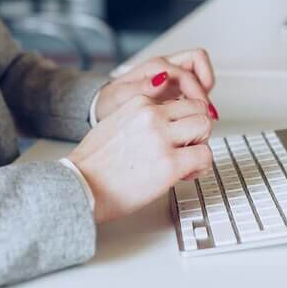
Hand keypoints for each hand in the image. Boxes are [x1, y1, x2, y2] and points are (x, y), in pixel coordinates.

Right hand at [66, 96, 213, 222]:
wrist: (81, 186)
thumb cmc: (93, 164)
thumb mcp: (115, 123)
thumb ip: (141, 118)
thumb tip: (164, 127)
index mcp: (139, 102)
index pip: (179, 101)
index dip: (182, 120)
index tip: (176, 137)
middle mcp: (152, 115)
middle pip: (197, 108)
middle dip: (196, 129)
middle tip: (187, 148)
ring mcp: (162, 138)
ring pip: (205, 125)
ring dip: (201, 144)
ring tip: (187, 161)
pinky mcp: (170, 163)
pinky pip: (205, 155)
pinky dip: (201, 166)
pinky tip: (186, 175)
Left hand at [94, 49, 217, 122]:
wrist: (103, 108)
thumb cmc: (111, 103)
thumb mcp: (121, 98)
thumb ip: (141, 88)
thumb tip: (161, 79)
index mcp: (154, 68)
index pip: (186, 71)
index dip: (197, 91)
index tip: (200, 111)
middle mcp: (164, 68)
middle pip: (198, 59)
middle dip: (206, 81)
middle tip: (205, 107)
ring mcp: (170, 76)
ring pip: (198, 70)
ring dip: (204, 89)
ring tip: (201, 111)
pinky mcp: (172, 86)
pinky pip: (193, 84)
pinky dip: (198, 97)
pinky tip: (193, 114)